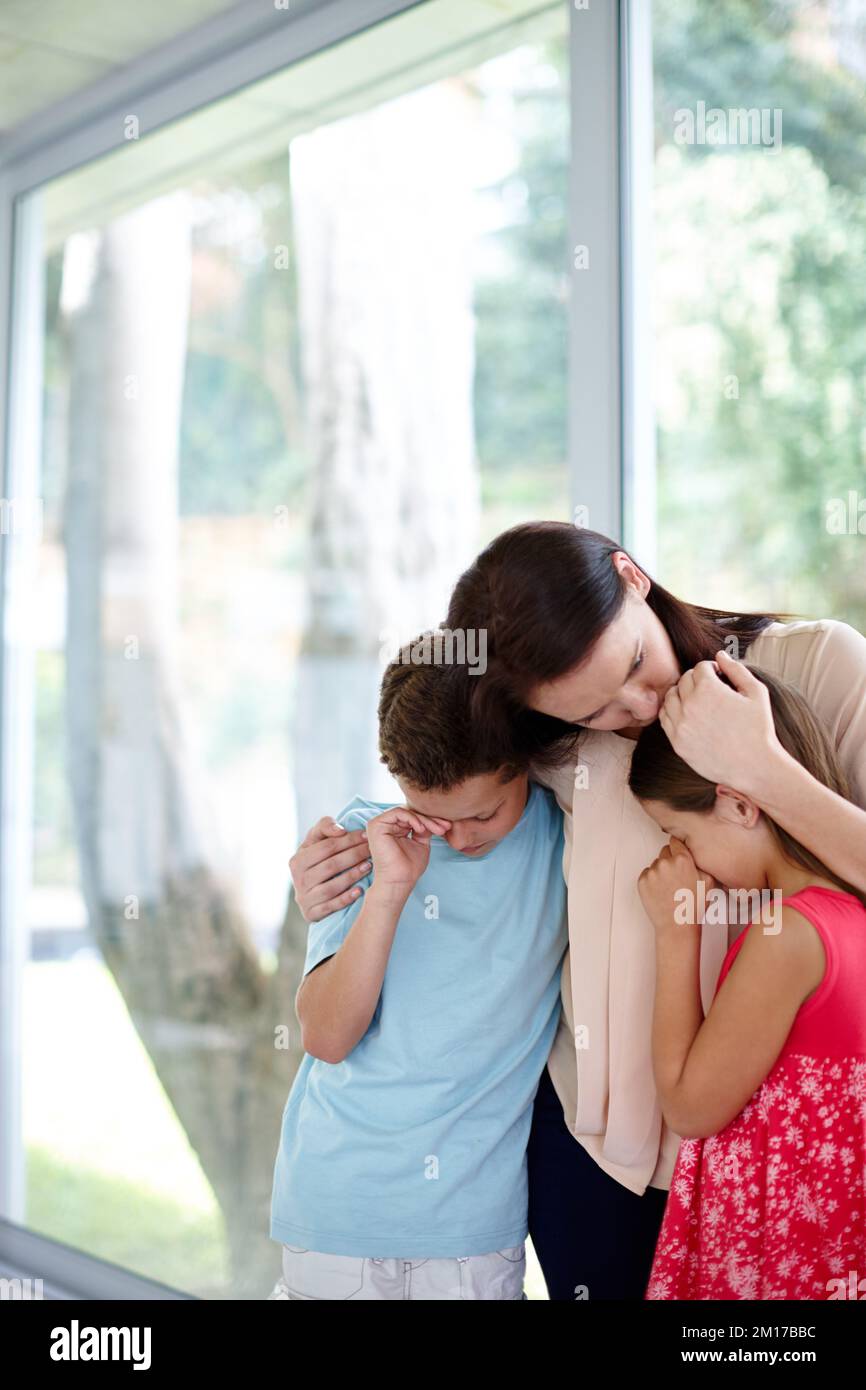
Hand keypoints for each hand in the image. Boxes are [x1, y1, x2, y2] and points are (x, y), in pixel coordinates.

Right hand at [289, 816, 373, 921]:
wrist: (310, 893)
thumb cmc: (317, 861)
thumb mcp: (315, 842)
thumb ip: (324, 827)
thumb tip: (340, 829)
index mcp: (297, 860)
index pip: (326, 846)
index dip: (348, 839)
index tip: (366, 835)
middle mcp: (298, 879)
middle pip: (331, 865)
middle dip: (354, 855)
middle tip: (372, 849)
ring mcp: (304, 898)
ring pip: (332, 886)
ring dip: (353, 875)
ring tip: (370, 866)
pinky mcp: (312, 913)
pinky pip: (332, 906)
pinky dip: (346, 898)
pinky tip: (360, 890)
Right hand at [365, 807, 451, 892]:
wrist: (399, 881)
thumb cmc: (409, 868)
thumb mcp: (421, 843)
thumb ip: (424, 829)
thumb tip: (433, 817)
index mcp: (393, 828)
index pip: (413, 817)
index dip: (431, 820)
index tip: (447, 826)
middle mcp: (385, 825)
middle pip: (411, 813)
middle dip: (431, 819)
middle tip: (446, 826)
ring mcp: (379, 824)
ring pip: (407, 812)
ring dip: (424, 820)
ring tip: (437, 830)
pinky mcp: (376, 825)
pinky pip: (398, 813)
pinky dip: (412, 819)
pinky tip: (421, 829)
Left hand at [637, 837, 717, 932]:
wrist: (677, 926)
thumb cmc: (694, 906)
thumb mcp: (709, 881)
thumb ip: (702, 862)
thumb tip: (697, 851)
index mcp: (683, 859)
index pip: (676, 841)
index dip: (679, 848)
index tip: (679, 853)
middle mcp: (665, 862)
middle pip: (665, 851)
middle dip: (671, 859)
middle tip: (677, 876)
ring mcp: (652, 872)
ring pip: (656, 863)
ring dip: (661, 870)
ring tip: (670, 887)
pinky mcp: (642, 881)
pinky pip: (647, 873)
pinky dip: (652, 880)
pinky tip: (661, 891)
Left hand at [659, 649, 779, 795]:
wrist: (754, 766)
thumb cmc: (759, 728)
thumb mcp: (756, 692)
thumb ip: (737, 669)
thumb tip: (719, 655)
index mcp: (709, 689)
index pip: (700, 667)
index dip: (711, 669)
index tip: (719, 677)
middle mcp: (690, 704)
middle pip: (684, 680)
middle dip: (697, 680)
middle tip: (710, 690)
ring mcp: (681, 724)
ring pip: (671, 696)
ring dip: (682, 693)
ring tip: (698, 700)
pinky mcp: (676, 741)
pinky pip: (665, 717)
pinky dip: (673, 711)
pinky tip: (688, 714)